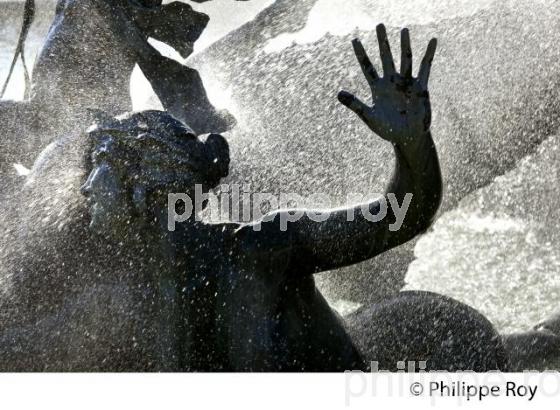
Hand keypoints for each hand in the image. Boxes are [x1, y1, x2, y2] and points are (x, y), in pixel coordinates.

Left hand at [338, 24, 436, 147]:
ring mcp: (406, 83)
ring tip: (404, 30)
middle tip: (379, 25)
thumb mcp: (369, 117)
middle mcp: (392, 82)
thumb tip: (338, 93)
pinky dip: (429, 55)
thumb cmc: (388, 130)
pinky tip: (432, 41)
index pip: (367, 67)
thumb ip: (355, 104)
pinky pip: (425, 68)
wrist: (407, 138)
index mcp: (378, 88)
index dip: (361, 54)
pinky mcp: (420, 88)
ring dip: (404, 45)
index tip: (354, 39)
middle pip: (386, 58)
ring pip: (405, 60)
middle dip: (383, 42)